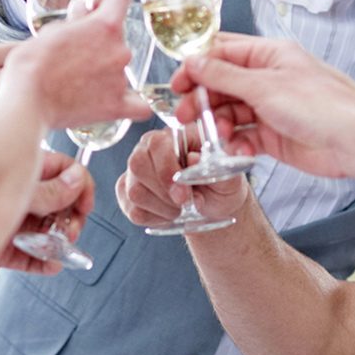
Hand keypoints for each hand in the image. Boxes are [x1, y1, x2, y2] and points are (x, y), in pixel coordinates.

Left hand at [0, 153, 92, 274]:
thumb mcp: (24, 186)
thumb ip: (53, 189)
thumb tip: (77, 179)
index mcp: (18, 164)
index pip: (59, 168)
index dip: (78, 186)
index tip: (85, 207)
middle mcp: (9, 189)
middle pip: (51, 200)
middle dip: (68, 216)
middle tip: (71, 231)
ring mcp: (0, 218)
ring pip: (38, 228)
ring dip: (56, 239)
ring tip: (61, 248)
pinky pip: (22, 253)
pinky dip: (39, 260)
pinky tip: (52, 266)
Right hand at [8, 0, 152, 129]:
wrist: (27, 100)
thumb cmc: (32, 64)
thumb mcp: (51, 29)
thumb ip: (75, 19)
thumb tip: (85, 11)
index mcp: (105, 26)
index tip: (93, 8)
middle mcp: (120, 50)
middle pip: (117, 36)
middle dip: (99, 38)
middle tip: (74, 50)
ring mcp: (120, 79)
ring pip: (119, 66)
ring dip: (105, 67)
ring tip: (77, 79)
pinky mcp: (116, 106)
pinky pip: (138, 106)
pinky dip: (132, 102)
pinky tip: (119, 99)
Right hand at [115, 127, 249, 225]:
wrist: (214, 203)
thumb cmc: (220, 183)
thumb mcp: (228, 175)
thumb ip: (214, 165)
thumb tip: (192, 159)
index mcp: (172, 136)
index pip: (156, 144)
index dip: (167, 171)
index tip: (184, 194)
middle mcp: (147, 149)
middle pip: (137, 166)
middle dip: (163, 192)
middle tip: (185, 203)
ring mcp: (134, 172)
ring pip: (134, 191)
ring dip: (162, 207)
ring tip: (181, 209)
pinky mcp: (127, 193)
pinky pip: (132, 210)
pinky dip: (154, 218)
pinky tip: (169, 214)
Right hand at [173, 33, 354, 189]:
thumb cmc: (323, 105)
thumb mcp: (265, 86)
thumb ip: (225, 75)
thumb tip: (193, 62)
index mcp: (269, 55)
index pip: (222, 52)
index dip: (196, 66)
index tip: (177, 84)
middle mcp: (269, 79)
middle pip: (222, 84)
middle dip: (203, 98)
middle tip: (187, 115)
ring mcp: (271, 108)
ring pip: (230, 112)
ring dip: (218, 123)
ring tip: (217, 135)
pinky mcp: (274, 135)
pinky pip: (244, 136)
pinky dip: (234, 142)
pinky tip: (234, 148)